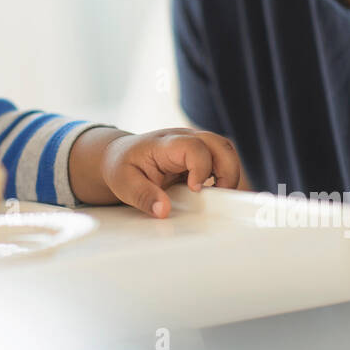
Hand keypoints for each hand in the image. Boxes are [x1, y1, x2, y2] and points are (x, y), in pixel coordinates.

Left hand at [100, 127, 242, 218]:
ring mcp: (194, 143)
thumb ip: (143, 196)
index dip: (201, 168)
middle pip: (219, 144)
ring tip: (218, 195)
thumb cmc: (122, 166)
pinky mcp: (199, 153)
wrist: (119, 155)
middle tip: (218, 195)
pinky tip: (213, 191)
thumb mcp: (124, 184)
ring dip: (229, 172)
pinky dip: (224, 174)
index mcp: (165, 144)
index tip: (195, 189)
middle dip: (227, 170)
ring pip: (225, 150)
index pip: (194, 146)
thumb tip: (164, 211)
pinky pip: (221, 159)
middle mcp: (184, 138)